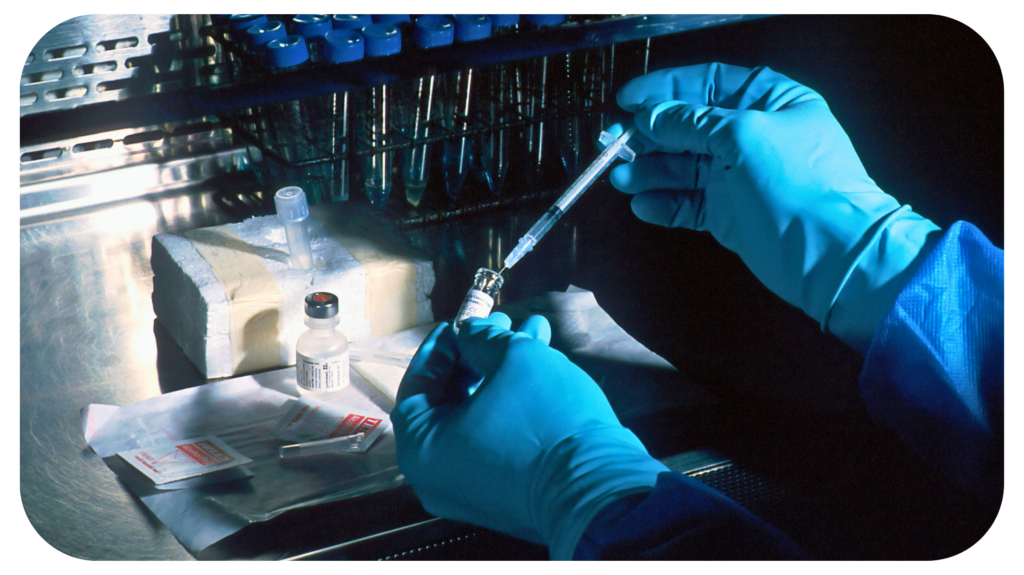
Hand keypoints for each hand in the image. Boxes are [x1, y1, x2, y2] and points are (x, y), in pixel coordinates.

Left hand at [391, 313, 667, 558]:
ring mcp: (473, 490)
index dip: (440, 348)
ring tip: (536, 332)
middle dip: (481, 354)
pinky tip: (545, 365)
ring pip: (481, 415)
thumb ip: (483, 337)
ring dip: (505, 372)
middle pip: (452, 400)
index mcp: (422, 449)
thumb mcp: (515, 359)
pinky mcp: (507, 493)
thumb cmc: (545, 419)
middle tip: (504, 322)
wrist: (599, 489)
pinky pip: (498, 439)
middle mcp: (439, 476)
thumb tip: (470, 332)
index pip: (417, 386)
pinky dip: (514, 403)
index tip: (460, 322)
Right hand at [608, 63, 941, 352]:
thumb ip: (692, 123)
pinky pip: (689, 202)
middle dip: (649, 134)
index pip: (708, 83)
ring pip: (684, 166)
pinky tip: (642, 205)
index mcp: (768, 101)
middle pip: (689, 125)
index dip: (665, 89)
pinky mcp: (729, 215)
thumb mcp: (743, 136)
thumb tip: (649, 116)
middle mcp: (752, 135)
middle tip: (610, 144)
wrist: (830, 253)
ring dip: (650, 170)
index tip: (626, 100)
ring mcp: (739, 177)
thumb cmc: (795, 182)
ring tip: (620, 179)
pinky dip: (664, 202)